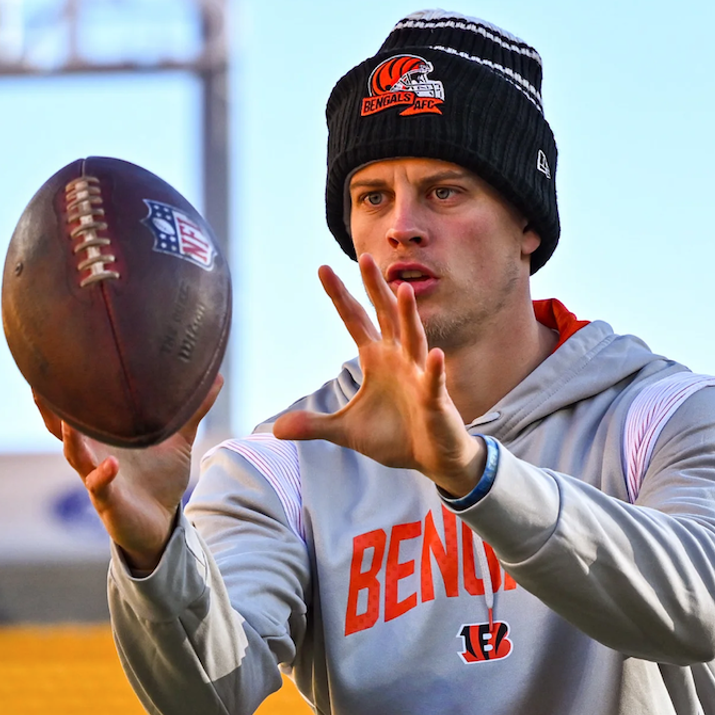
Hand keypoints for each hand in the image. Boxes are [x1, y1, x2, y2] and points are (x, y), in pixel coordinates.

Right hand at [33, 376, 222, 572]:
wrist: (161, 524)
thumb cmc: (159, 479)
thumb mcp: (178, 441)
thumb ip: (192, 410)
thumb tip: (215, 377)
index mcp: (104, 437)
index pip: (75, 408)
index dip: (62, 387)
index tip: (53, 357)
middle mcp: (93, 454)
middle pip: (60, 429)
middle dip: (50, 409)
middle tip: (39, 383)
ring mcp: (95, 478)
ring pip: (75, 456)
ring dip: (71, 439)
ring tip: (69, 422)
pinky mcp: (107, 501)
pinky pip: (99, 487)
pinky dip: (102, 475)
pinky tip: (110, 464)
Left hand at [272, 255, 484, 496]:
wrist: (431, 457)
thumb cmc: (394, 435)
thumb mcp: (345, 431)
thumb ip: (314, 425)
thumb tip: (277, 430)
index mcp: (376, 359)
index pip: (355, 320)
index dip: (340, 296)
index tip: (323, 269)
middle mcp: (398, 359)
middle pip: (386, 316)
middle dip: (375, 289)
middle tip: (364, 257)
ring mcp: (419, 376)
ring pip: (413, 340)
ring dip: (408, 317)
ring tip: (403, 291)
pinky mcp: (435, 400)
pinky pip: (434, 383)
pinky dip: (435, 371)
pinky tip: (436, 356)